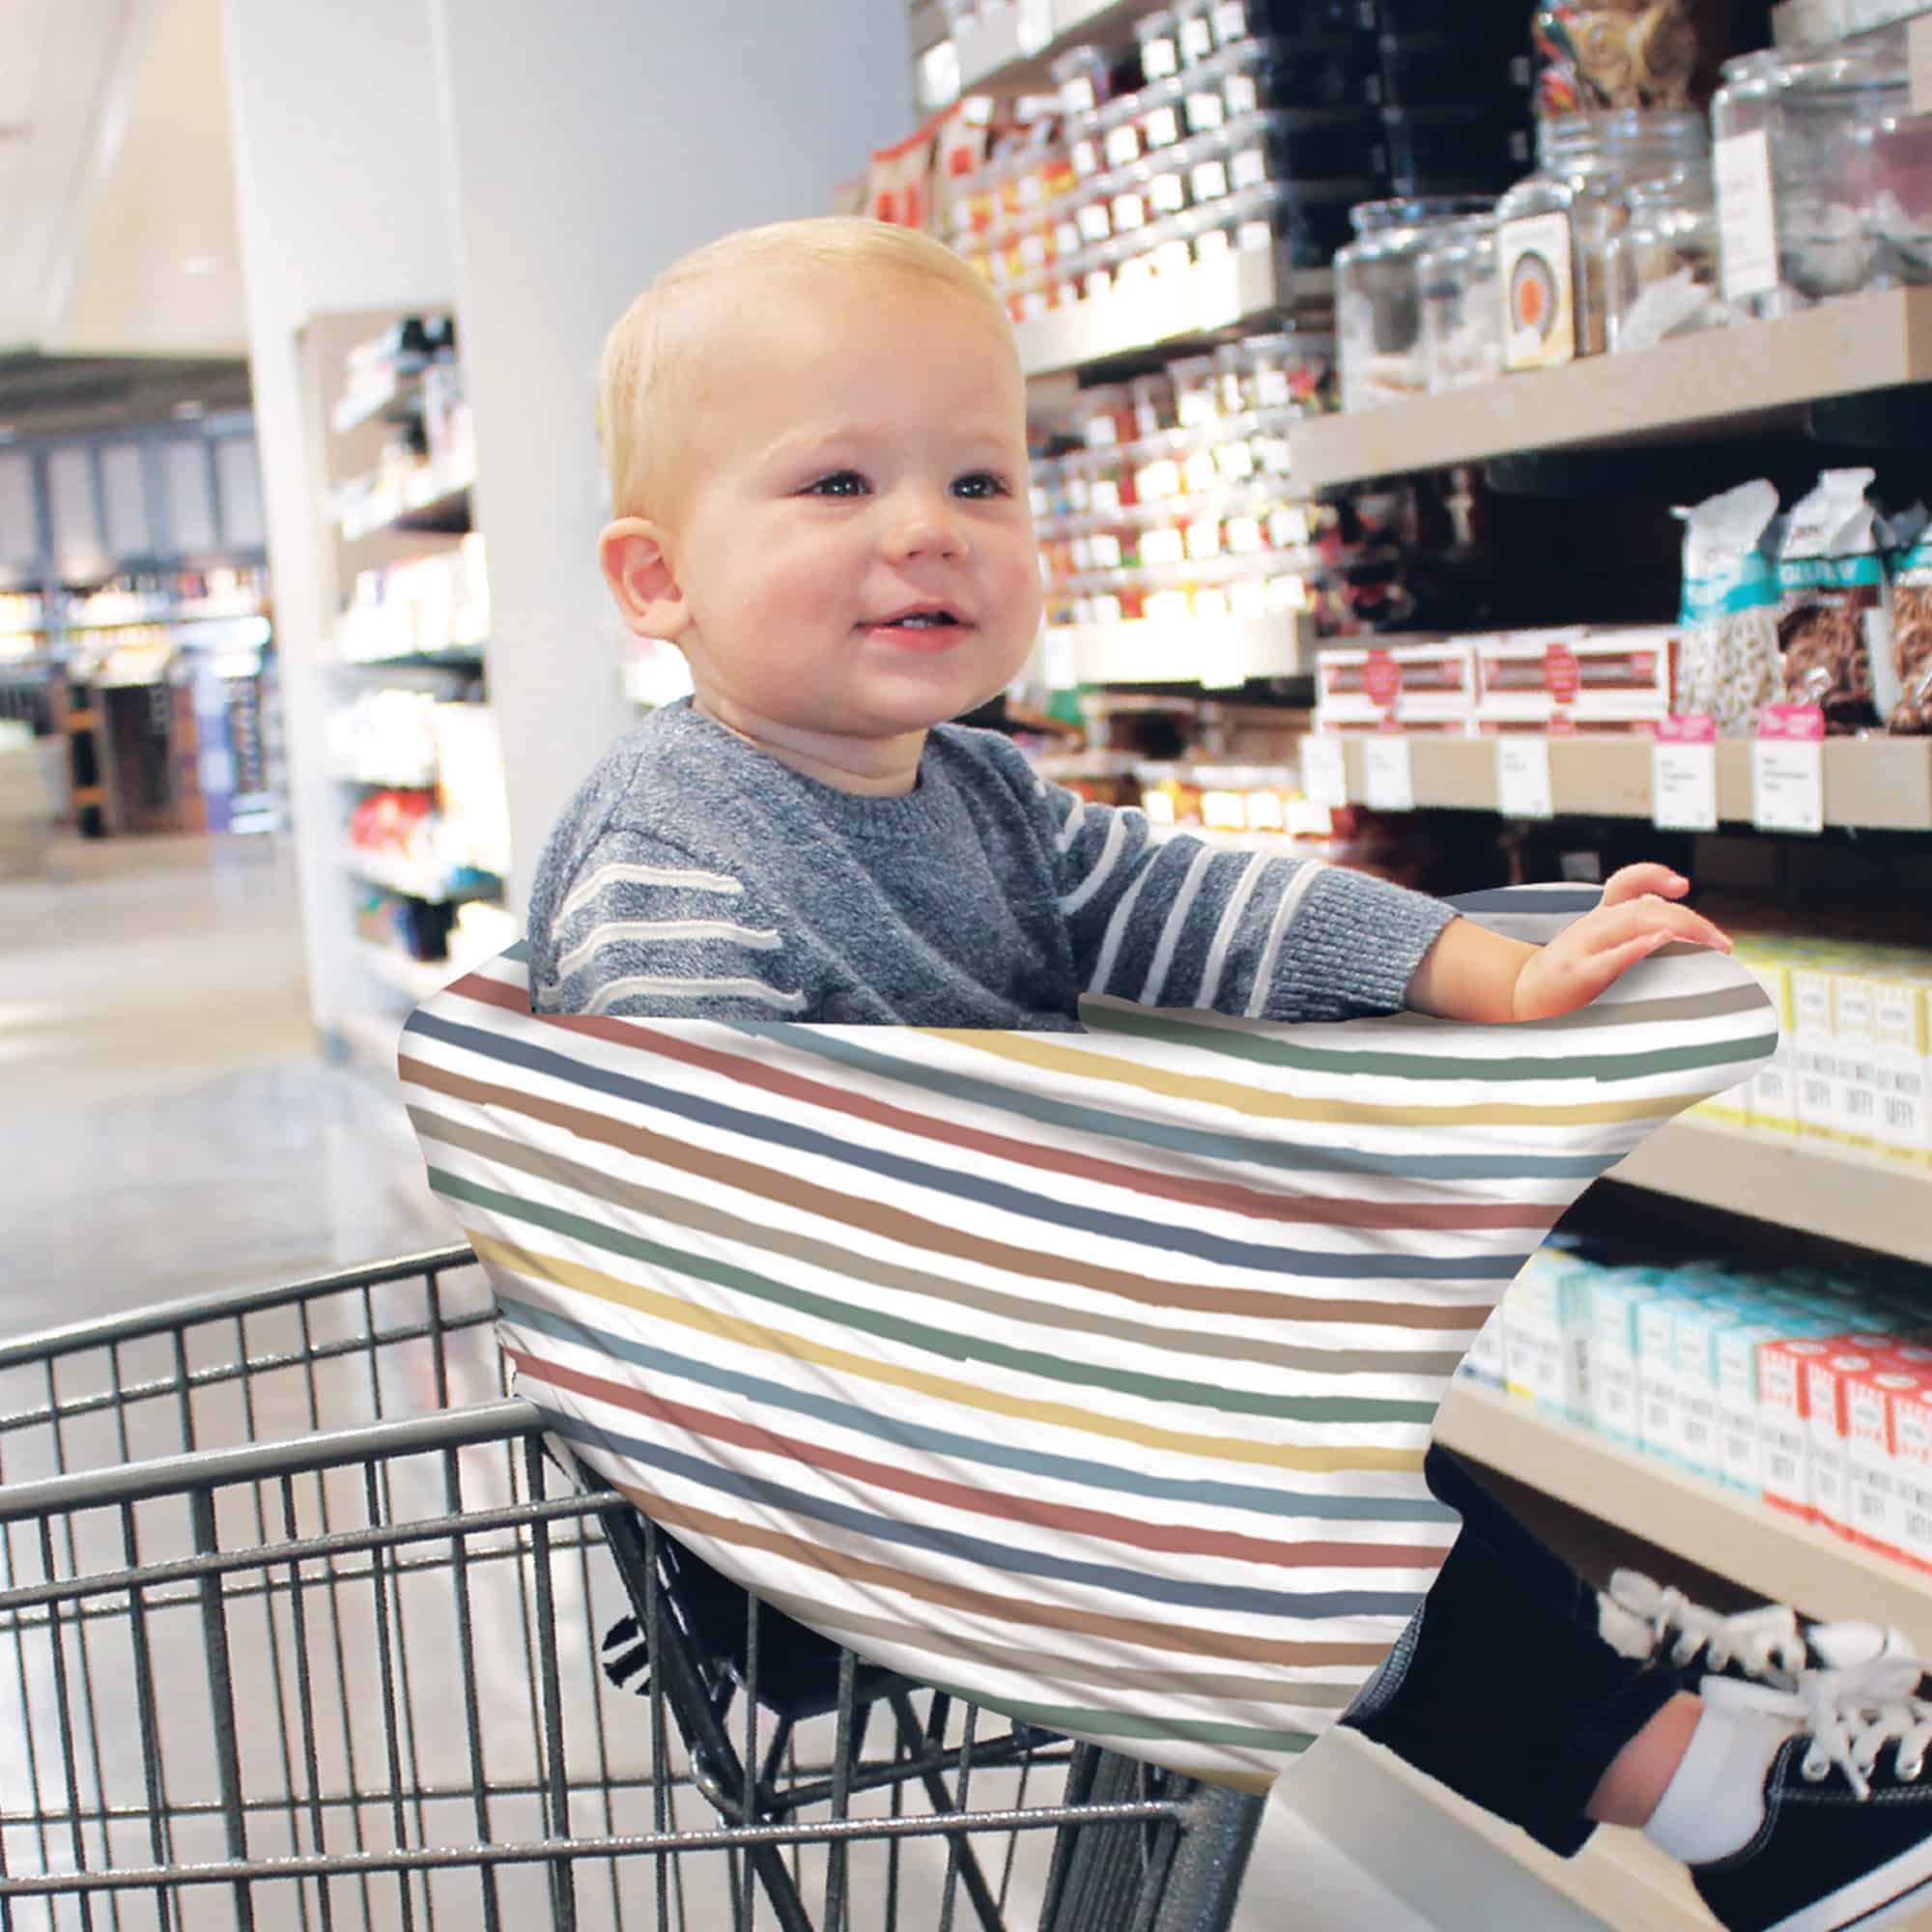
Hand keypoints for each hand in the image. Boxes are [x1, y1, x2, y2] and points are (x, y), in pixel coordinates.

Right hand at [1511, 865, 1730, 1021]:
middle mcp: (1593, 926)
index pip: (1626, 883)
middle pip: (1645, 907)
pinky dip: (1637, 947)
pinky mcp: (1578, 975)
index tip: (1682, 885)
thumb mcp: (1593, 943)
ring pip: (1634, 921)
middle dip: (1691, 920)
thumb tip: (1670, 914)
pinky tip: (1660, 943)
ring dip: (1677, 927)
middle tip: (1723, 944)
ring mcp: (1584, 948)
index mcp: (1598, 918)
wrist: (1517, 998)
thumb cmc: (1564, 975)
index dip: (1654, 875)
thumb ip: (1627, 926)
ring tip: (1708, 942)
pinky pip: (1611, 956)